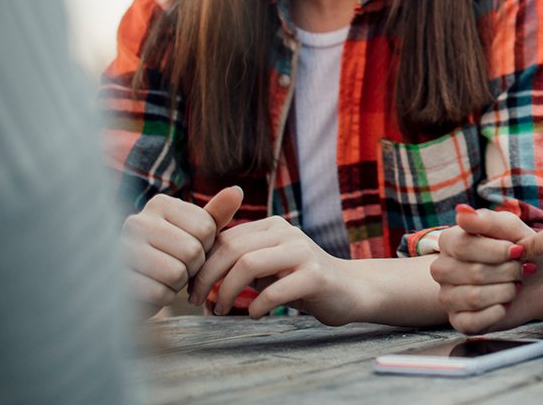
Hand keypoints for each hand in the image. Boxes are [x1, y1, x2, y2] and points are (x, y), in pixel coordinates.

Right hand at [120, 187, 242, 313]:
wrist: (136, 288)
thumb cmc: (170, 256)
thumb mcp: (195, 233)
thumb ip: (215, 214)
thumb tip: (237, 190)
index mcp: (159, 204)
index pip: (206, 227)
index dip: (206, 247)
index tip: (189, 249)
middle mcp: (137, 221)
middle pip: (193, 251)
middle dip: (193, 267)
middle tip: (178, 267)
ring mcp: (123, 249)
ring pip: (177, 273)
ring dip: (178, 283)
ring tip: (164, 277)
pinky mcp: (118, 278)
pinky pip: (160, 292)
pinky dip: (163, 296)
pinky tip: (153, 289)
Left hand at [189, 216, 360, 323]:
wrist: (350, 290)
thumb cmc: (301, 281)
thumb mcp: (269, 267)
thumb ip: (241, 265)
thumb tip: (199, 281)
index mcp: (272, 226)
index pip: (225, 238)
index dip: (203, 264)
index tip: (192, 289)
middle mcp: (286, 233)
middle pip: (232, 249)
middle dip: (207, 278)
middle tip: (197, 301)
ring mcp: (302, 252)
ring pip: (249, 264)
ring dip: (228, 292)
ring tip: (222, 310)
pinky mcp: (315, 275)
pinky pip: (275, 290)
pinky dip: (257, 306)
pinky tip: (255, 315)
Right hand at [430, 205, 542, 333]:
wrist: (540, 281)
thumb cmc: (522, 249)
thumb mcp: (513, 229)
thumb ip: (489, 220)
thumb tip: (461, 211)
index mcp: (449, 241)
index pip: (464, 246)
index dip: (497, 251)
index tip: (519, 250)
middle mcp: (442, 268)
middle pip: (472, 273)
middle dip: (507, 272)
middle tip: (521, 269)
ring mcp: (447, 296)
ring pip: (474, 297)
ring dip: (505, 291)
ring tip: (515, 285)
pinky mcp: (458, 320)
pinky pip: (472, 322)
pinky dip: (497, 313)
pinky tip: (506, 304)